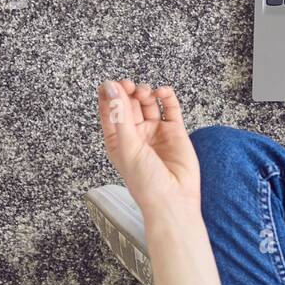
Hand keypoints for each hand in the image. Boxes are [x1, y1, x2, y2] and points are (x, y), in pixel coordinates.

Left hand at [96, 80, 199, 218]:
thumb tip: (112, 88)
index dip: (109, 94)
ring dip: (145, 93)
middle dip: (128, 91)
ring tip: (146, 93)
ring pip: (148, 102)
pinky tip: (162, 93)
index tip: (111, 84)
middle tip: (130, 86)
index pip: (109, 109)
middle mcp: (136, 134)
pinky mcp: (175, 131)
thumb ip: (120, 114)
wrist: (174, 200)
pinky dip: (166, 97)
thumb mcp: (127, 146)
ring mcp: (155, 131)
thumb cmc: (146, 182)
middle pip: (128, 102)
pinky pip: (170, 108)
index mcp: (117, 139)